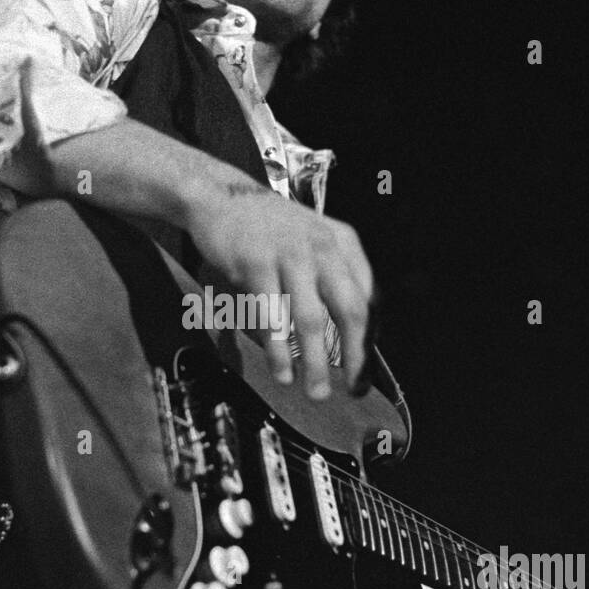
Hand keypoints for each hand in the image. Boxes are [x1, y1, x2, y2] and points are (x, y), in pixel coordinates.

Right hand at [185, 179, 376, 400]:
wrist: (221, 196)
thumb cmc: (269, 228)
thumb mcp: (313, 240)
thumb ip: (333, 276)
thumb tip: (350, 332)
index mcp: (343, 244)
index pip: (366, 299)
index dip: (367, 340)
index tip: (361, 373)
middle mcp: (322, 247)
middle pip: (349, 310)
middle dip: (353, 356)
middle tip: (350, 389)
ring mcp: (289, 254)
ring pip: (310, 319)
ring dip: (315, 361)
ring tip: (316, 392)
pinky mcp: (256, 263)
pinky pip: (272, 316)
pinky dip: (278, 349)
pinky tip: (282, 371)